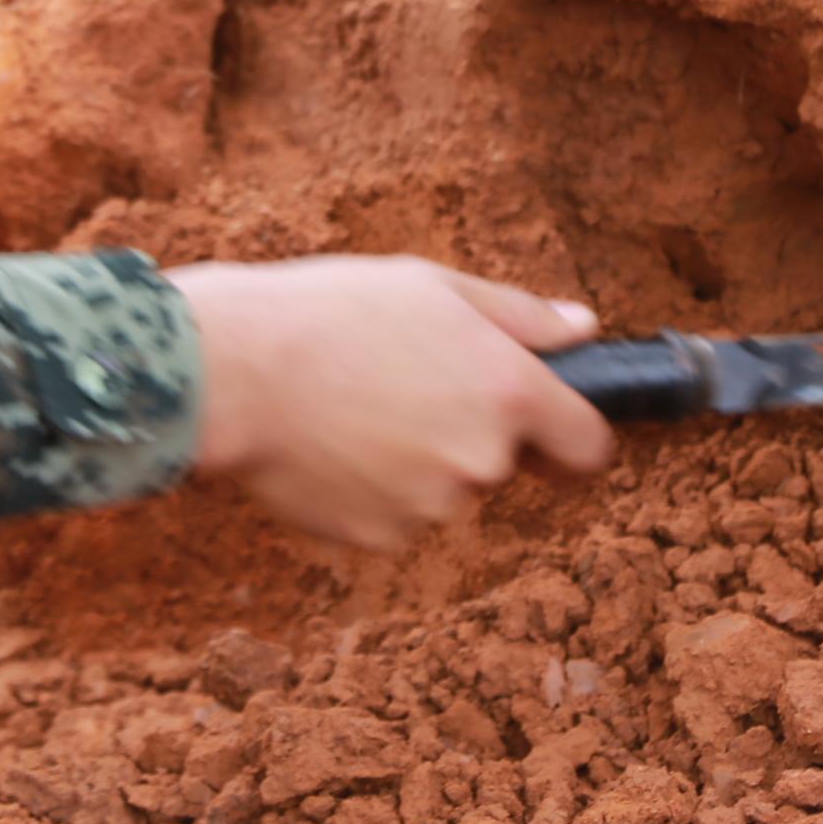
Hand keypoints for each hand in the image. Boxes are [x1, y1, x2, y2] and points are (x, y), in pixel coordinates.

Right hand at [171, 256, 613, 546]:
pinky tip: (328, 446)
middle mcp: (484, 460)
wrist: (234, 371)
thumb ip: (520, 315)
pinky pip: (391, 517)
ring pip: (442, 491)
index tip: (546, 429)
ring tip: (352, 409)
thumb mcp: (432, 285)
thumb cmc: (329, 312)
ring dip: (413, 463)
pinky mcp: (380, 538)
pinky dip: (368, 491)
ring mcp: (432, 507)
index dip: (569, 435)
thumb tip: (583, 328)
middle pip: (500, 463)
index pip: (588, 446)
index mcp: (510, 392)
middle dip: (465, 434)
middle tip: (400, 385)